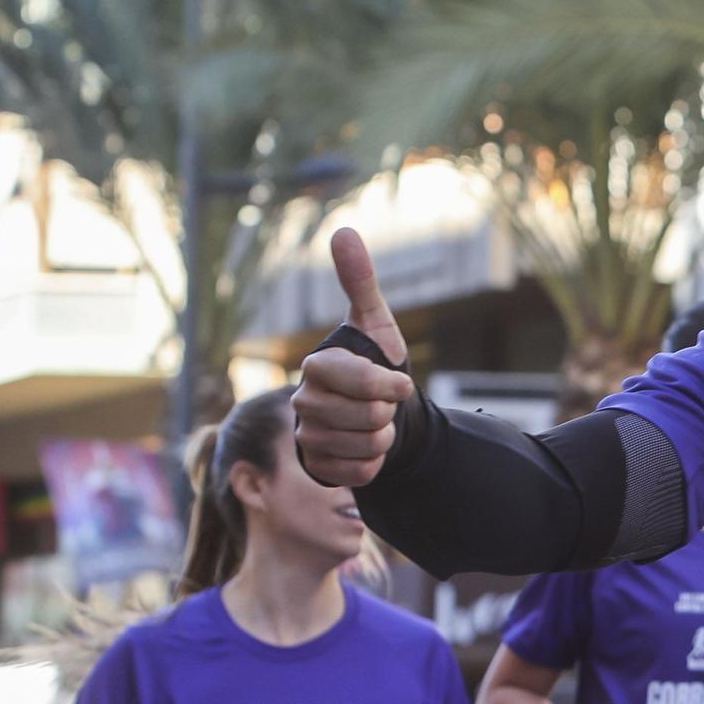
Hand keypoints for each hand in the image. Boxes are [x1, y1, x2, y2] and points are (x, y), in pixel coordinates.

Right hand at [293, 229, 416, 487]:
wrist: (376, 411)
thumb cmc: (374, 361)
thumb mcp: (375, 322)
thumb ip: (360, 281)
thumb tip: (343, 231)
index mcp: (316, 366)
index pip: (361, 382)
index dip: (390, 386)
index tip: (401, 384)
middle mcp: (303, 402)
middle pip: (368, 416)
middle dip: (388, 411)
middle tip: (383, 403)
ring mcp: (307, 437)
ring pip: (367, 445)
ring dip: (384, 436)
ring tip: (375, 422)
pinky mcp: (319, 468)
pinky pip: (362, 472)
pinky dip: (376, 462)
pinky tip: (367, 446)